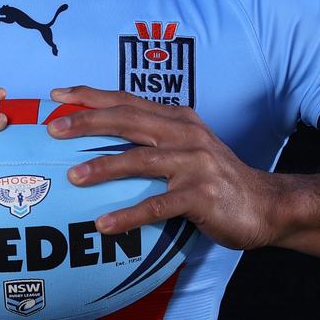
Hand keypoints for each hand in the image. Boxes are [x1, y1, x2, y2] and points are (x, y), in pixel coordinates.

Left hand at [47, 86, 283, 249]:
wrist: (265, 204)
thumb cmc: (215, 177)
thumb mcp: (187, 145)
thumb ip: (154, 135)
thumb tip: (103, 135)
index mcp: (177, 118)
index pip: (127, 100)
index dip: (92, 96)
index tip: (59, 95)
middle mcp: (184, 134)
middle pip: (128, 120)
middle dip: (87, 122)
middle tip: (54, 129)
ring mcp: (194, 163)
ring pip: (140, 160)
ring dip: (103, 167)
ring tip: (73, 177)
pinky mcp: (200, 196)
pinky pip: (157, 205)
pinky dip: (128, 215)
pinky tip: (104, 224)